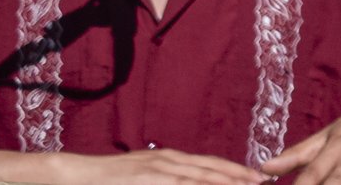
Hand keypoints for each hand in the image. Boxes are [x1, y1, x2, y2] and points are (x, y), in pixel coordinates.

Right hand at [65, 152, 270, 184]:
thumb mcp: (143, 175)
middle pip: (211, 168)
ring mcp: (157, 169)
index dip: (233, 170)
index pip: (209, 164)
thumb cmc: (111, 180)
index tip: (255, 176)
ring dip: (224, 182)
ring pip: (199, 177)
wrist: (79, 174)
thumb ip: (166, 178)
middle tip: (262, 181)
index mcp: (169, 159)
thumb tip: (185, 182)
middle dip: (238, 175)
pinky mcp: (146, 179)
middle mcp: (168, 160)